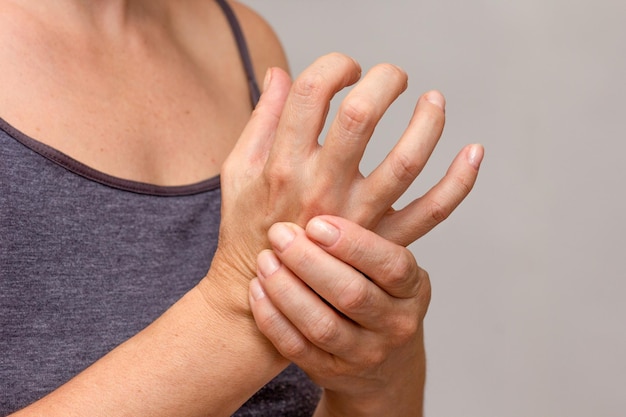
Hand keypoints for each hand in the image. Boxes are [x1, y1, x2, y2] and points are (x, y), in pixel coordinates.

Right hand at [212, 53, 480, 292]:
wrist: (259, 293)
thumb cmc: (247, 226)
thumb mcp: (238, 170)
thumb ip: (261, 118)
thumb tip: (281, 70)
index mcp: (283, 164)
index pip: (311, 93)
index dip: (333, 65)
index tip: (346, 69)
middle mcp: (322, 188)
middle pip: (360, 117)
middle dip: (384, 81)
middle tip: (393, 76)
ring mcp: (357, 218)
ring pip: (405, 161)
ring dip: (428, 123)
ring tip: (435, 100)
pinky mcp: (382, 242)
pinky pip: (431, 211)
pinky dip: (460, 183)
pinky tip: (474, 152)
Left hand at [249, 216, 430, 415]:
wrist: (382, 360)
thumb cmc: (378, 291)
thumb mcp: (390, 260)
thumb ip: (373, 225)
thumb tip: (335, 166)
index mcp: (413, 289)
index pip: (391, 265)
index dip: (354, 244)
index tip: (317, 222)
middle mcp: (395, 325)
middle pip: (352, 295)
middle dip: (310, 263)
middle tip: (279, 233)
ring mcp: (364, 354)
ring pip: (322, 325)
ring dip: (287, 291)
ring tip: (263, 260)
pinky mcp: (331, 372)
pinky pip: (297, 349)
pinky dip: (273, 320)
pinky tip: (256, 290)